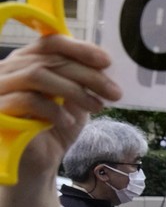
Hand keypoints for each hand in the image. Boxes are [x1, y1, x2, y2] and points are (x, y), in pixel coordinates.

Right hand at [0, 35, 119, 182]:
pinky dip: (54, 109)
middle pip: (49, 60)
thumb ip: (83, 78)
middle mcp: (8, 70)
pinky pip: (26, 100)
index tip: (107, 62)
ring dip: (74, 90)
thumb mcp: (75, 99)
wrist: (36, 163)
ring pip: (37, 75)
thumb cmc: (55, 128)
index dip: (80, 49)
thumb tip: (106, 64)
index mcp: (27, 61)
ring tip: (97, 107)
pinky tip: (69, 121)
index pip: (52, 43)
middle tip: (114, 92)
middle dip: (87, 75)